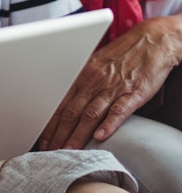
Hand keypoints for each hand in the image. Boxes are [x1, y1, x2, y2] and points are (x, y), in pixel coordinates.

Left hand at [40, 16, 181, 148]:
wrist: (149, 42)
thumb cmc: (121, 54)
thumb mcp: (95, 63)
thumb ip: (81, 80)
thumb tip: (65, 97)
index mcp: (82, 74)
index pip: (61, 102)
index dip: (50, 122)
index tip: (42, 137)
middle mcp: (94, 81)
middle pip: (71, 111)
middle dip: (58, 133)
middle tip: (49, 150)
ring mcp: (113, 88)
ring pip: (90, 114)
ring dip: (78, 134)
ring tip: (68, 150)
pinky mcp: (133, 93)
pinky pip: (119, 110)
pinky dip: (109, 124)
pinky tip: (100, 137)